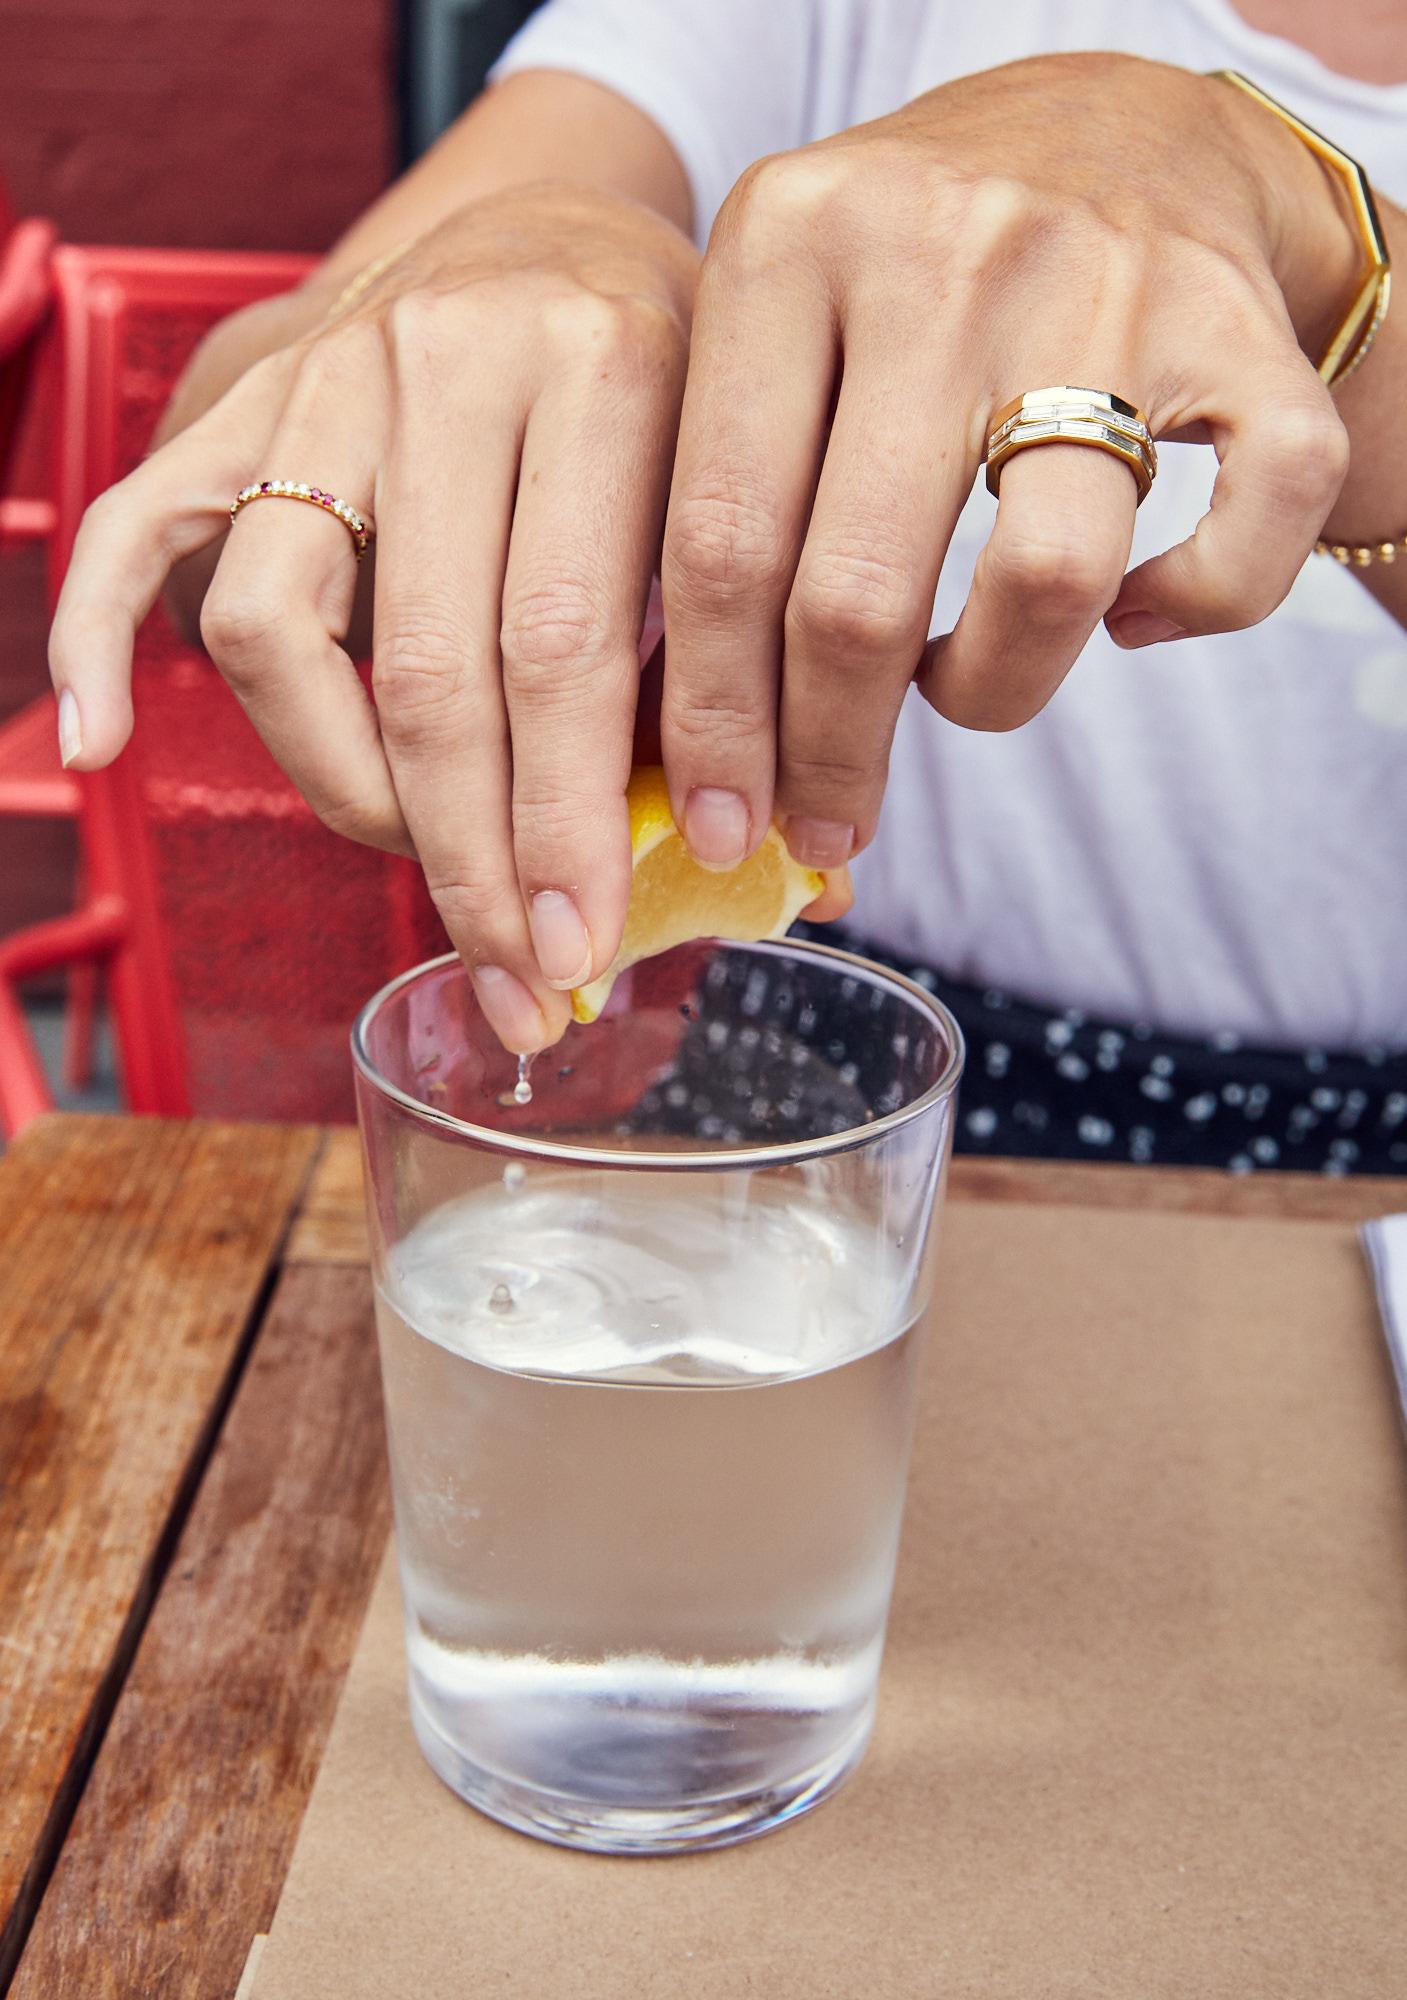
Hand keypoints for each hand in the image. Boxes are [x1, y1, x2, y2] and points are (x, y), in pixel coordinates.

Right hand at [49, 182, 697, 1050]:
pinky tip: (100, 743)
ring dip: (349, 795)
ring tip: (425, 881)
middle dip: (478, 859)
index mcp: (608, 367)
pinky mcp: (245, 400)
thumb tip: (790, 868)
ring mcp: (329, 376)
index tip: (585, 948)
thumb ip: (742, 655)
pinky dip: (96, 633)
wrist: (559, 227)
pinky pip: (139, 522)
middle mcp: (451, 360)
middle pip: (432, 668)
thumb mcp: (737, 479)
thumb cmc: (669, 379)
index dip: (572, 824)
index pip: (569, 646)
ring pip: (282, 630)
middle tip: (520, 980)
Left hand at [659, 53, 1354, 873]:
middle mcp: (939, 249)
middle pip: (860, 591)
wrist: (1107, 125)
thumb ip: (718, 489)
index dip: (716, 719)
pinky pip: (1240, 534)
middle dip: (831, 752)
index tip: (716, 820)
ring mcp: (1100, 280)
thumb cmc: (902, 276)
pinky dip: (1193, 609)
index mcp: (786, 242)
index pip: (722, 540)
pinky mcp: (1237, 320)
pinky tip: (1133, 618)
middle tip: (825, 818)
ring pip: (1048, 583)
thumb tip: (692, 752)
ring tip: (962, 687)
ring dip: (993, 691)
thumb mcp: (772, 323)